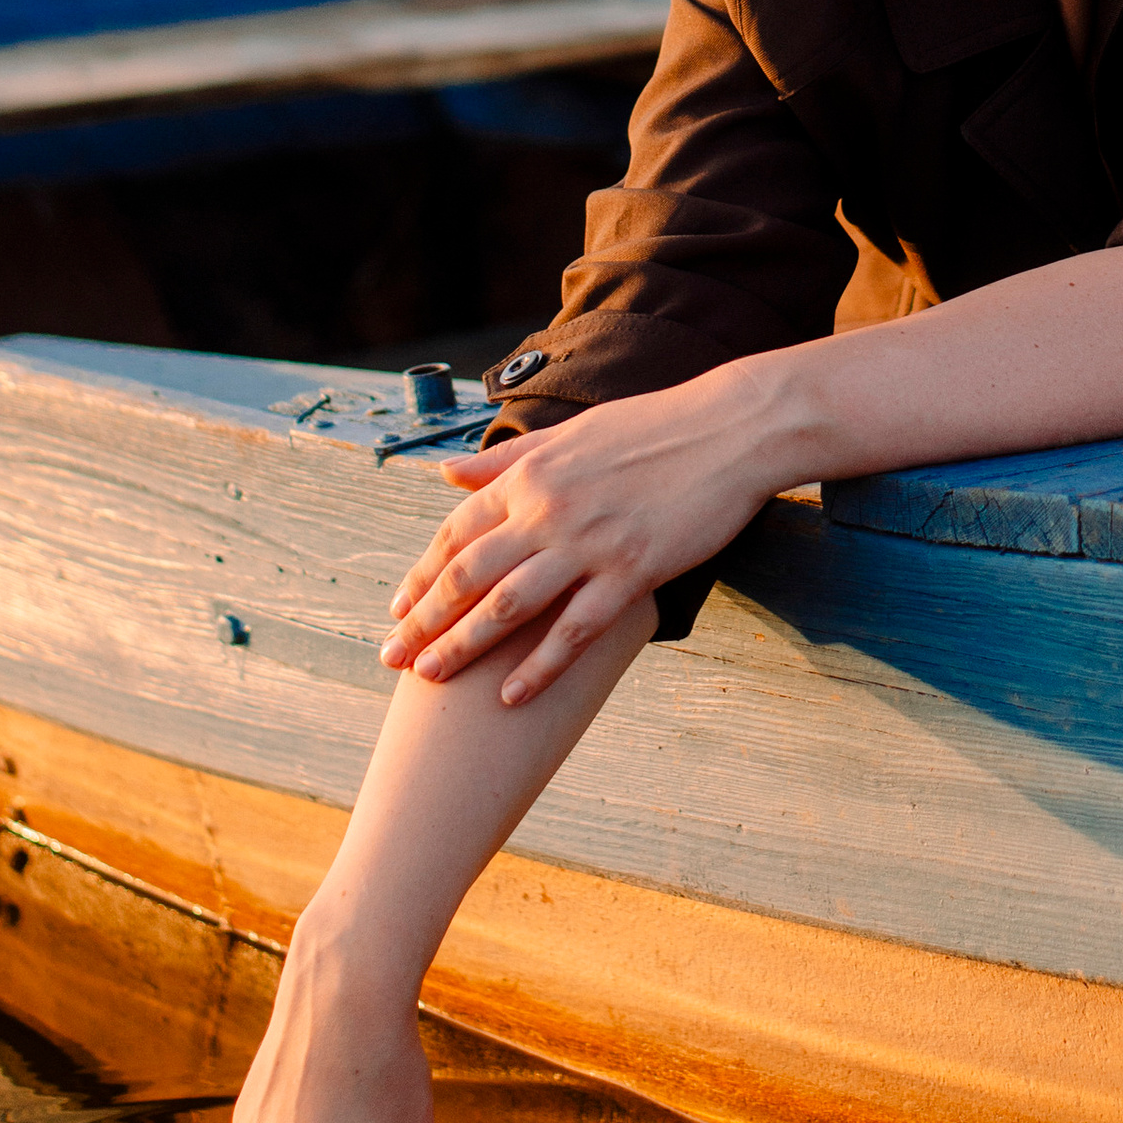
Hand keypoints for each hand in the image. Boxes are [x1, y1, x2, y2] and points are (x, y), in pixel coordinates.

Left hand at [377, 365, 793, 705]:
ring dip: (463, 645)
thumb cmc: (654, 426)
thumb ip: (507, 459)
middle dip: (423, 620)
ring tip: (430, 677)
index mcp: (530, 475)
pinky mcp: (632, 571)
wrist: (730, 429)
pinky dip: (539, 666)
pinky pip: (574, 630)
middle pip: (467, 575)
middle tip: (391, 659)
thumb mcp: (571, 433)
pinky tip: (511, 696)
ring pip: (507, 605)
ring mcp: (589, 543)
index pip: (456, 532)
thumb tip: (446, 472)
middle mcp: (547, 510)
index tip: (396, 610)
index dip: (421, 575)